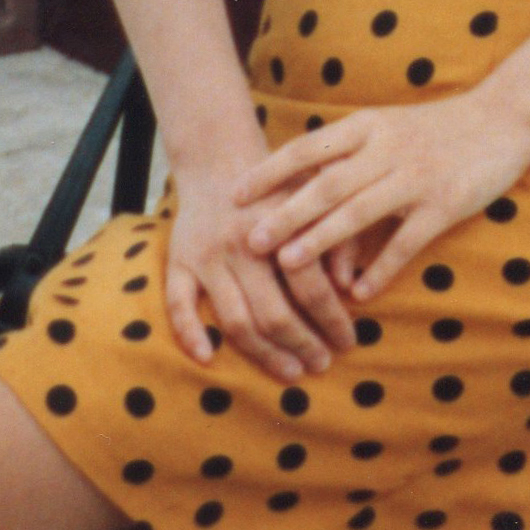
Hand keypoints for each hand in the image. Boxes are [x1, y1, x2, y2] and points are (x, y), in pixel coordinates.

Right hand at [163, 152, 358, 383]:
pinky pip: (178, 303)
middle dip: (302, 345)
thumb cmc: (278, 185)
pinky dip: (189, 333)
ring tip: (291, 372)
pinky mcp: (179, 260)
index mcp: (279, 227)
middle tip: (322, 365)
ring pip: (234, 320)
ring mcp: (207, 256)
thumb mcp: (314, 198)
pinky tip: (207, 358)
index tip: (349, 342)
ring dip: (264, 354)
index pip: (310, 287)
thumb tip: (350, 286)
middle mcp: (241, 244)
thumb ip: (336, 235)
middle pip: (273, 313)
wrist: (218, 157)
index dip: (332, 320)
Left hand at [235, 90, 529, 305]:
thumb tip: (301, 187)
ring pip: (359, 211)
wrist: (503, 117)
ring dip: (321, 240)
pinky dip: (381, 268)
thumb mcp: (387, 127)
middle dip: (285, 213)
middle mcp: (387, 149)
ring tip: (289, 264)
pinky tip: (358, 292)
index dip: (269, 171)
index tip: (235, 194)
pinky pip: (406, 240)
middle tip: (249, 239)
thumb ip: (349, 153)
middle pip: (326, 184)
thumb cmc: (437, 127)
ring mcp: (416, 176)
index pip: (307, 148)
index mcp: (368, 126)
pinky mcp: (445, 203)